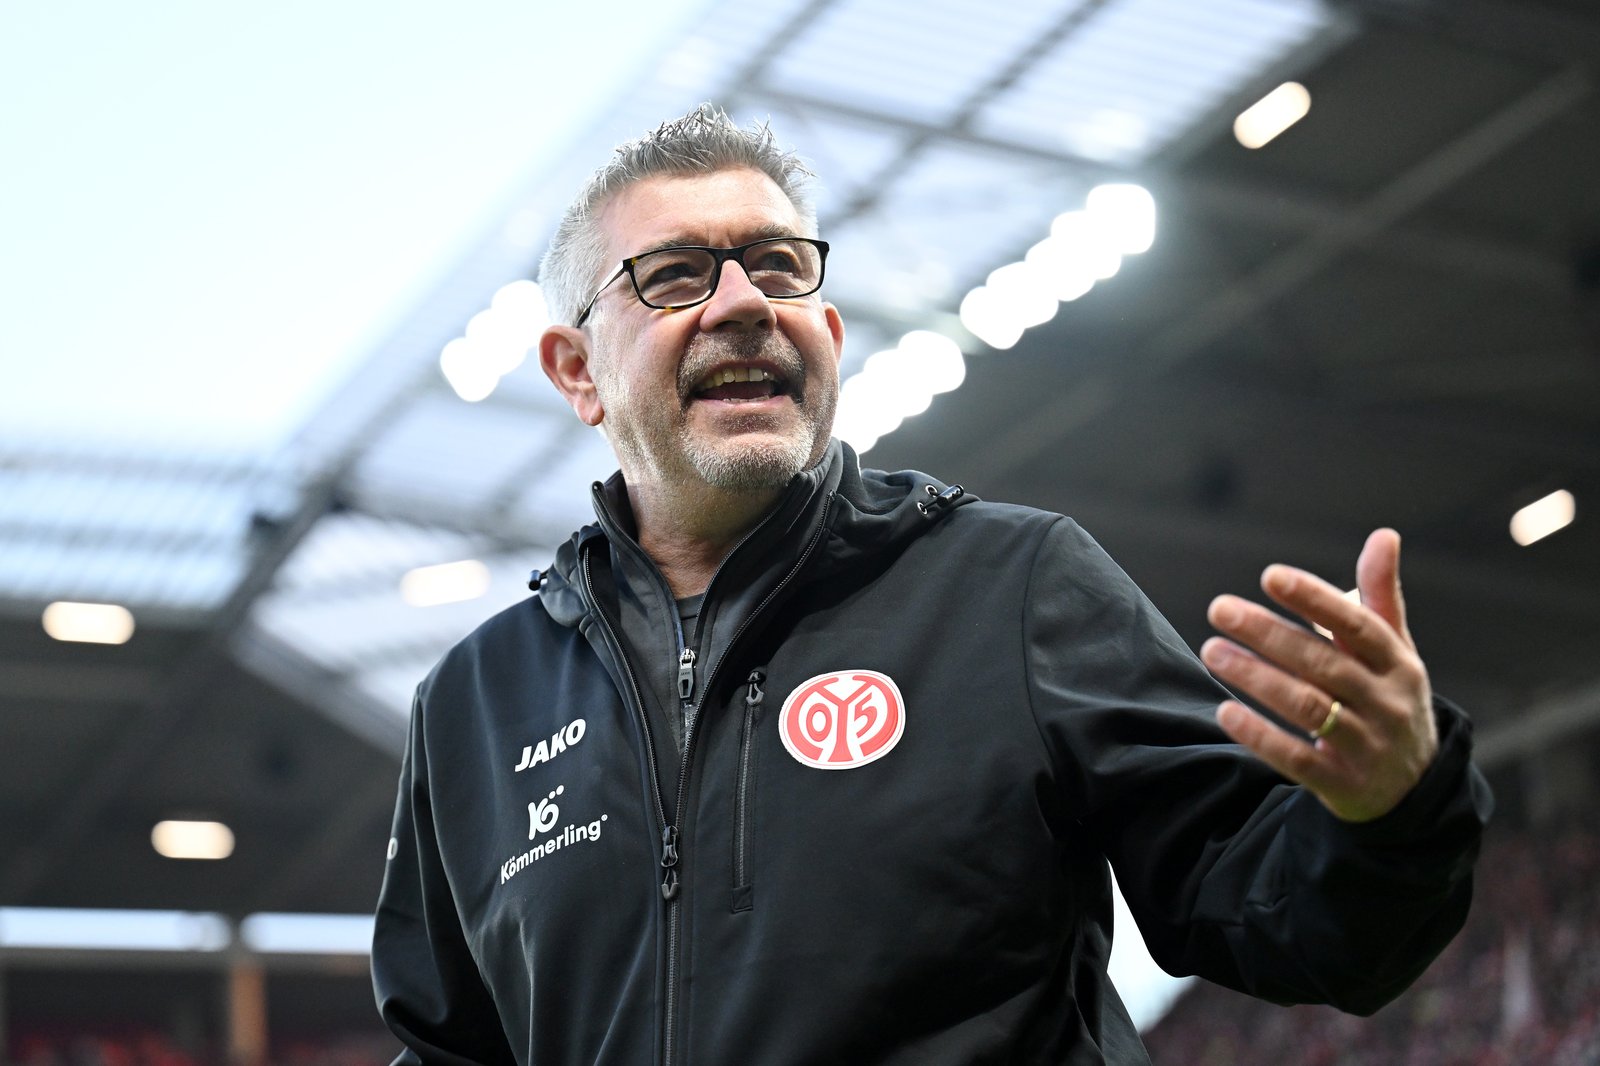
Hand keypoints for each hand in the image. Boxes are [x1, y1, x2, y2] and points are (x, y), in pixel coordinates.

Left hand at [1199, 529, 1437, 822]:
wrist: (1412, 788)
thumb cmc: (1388, 699)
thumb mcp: (1394, 650)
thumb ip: (1380, 595)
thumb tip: (1383, 534)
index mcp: (1399, 663)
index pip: (1357, 625)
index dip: (1314, 599)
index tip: (1270, 576)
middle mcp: (1386, 703)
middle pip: (1323, 663)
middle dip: (1268, 634)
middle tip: (1219, 609)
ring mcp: (1366, 746)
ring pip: (1308, 707)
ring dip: (1256, 678)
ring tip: (1212, 651)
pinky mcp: (1342, 784)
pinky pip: (1297, 759)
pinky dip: (1260, 735)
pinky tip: (1225, 711)